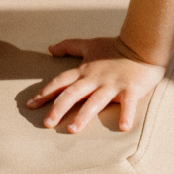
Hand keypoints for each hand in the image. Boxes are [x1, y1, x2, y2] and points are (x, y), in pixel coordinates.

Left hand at [26, 37, 164, 132]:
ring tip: (72, 130)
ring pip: (95, 102)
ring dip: (83, 116)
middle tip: (47, 123)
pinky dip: (127, 115)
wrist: (142, 43)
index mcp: (85, 71)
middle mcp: (96, 79)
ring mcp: (113, 85)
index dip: (45, 92)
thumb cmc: (116, 47)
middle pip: (72, 94)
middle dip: (58, 108)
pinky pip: (129, 104)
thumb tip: (50, 48)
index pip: (61, 82)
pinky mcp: (132, 89)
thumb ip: (69, 46)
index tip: (31, 105)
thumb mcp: (90, 45)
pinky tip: (124, 128)